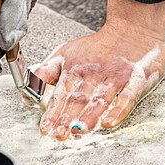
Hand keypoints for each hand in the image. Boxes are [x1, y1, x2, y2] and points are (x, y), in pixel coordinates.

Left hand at [34, 0, 164, 139]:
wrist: (132, 29)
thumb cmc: (98, 47)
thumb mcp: (66, 53)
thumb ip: (47, 71)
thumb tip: (27, 88)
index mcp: (76, 69)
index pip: (62, 93)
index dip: (53, 111)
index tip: (46, 128)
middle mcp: (95, 74)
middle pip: (79, 98)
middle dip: (68, 117)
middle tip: (59, 134)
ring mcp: (116, 77)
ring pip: (101, 98)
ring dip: (89, 116)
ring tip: (79, 131)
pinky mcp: (137, 80)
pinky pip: (127, 97)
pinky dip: (119, 110)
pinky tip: (109, 122)